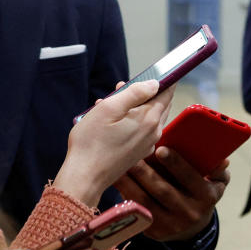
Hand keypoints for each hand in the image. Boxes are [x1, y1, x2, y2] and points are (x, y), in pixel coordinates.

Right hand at [53, 81, 174, 206]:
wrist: (84, 177)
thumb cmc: (92, 142)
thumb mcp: (109, 108)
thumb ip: (135, 93)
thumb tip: (155, 83)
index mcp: (150, 119)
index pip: (166, 93)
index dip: (163, 80)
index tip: (158, 71)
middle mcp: (154, 132)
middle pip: (158, 104)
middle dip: (143, 93)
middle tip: (122, 87)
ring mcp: (147, 144)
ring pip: (147, 117)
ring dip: (133, 107)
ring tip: (109, 102)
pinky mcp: (139, 153)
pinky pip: (140, 130)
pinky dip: (130, 121)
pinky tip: (110, 121)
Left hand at [112, 150, 228, 241]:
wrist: (192, 228)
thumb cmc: (202, 193)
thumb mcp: (216, 183)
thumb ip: (218, 170)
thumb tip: (222, 160)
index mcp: (206, 197)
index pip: (190, 178)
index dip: (175, 164)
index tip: (160, 148)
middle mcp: (189, 213)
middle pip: (162, 190)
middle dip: (145, 171)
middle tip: (131, 154)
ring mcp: (169, 225)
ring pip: (144, 201)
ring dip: (129, 182)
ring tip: (118, 165)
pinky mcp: (152, 232)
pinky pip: (136, 211)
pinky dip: (124, 194)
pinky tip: (116, 180)